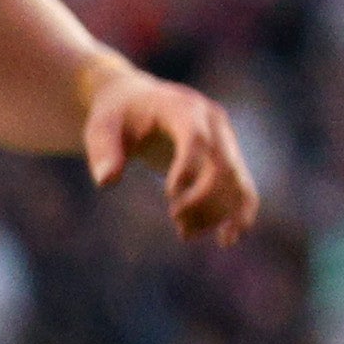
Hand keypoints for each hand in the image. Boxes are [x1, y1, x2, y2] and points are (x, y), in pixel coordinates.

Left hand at [83, 65, 257, 243]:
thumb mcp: (101, 128)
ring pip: (237, 180)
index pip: (196, 138)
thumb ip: (103, 152)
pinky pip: (242, 188)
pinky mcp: (228, 158)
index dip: (188, 167)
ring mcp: (225, 140)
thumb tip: (107, 181)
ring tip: (185, 234)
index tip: (170, 195)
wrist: (137, 103)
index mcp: (183, 107)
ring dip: (218, 212)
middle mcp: (214, 122)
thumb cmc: (117, 116)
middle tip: (174, 219)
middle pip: (223, 163)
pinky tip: (224, 240)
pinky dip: (236, 214)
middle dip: (203, 197)